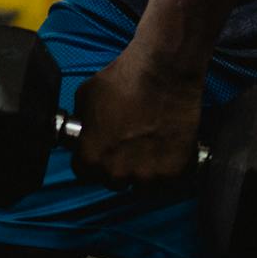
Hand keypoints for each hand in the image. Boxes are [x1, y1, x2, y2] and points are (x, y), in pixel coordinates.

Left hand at [69, 46, 203, 189]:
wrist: (162, 72)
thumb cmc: (121, 80)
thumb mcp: (85, 97)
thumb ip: (83, 125)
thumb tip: (83, 133)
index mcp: (91, 157)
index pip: (84, 172)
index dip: (91, 160)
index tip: (100, 151)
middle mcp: (117, 172)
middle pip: (112, 181)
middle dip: (116, 166)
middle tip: (126, 147)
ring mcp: (147, 175)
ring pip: (140, 185)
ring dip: (141, 171)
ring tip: (147, 149)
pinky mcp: (173, 172)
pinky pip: (165, 181)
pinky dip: (165, 168)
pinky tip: (164, 149)